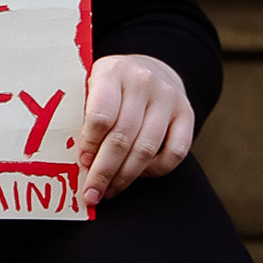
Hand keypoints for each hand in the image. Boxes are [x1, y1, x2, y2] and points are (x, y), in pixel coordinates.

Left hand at [75, 53, 194, 208]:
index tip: (82, 164)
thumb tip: (74, 161)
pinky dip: (156, 170)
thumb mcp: (90, 88)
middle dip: (104, 171)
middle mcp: (143, 81)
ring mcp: (168, 97)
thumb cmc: (112, 87)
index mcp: (112, 71)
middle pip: (123, 137)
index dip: (91, 145)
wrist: (151, 69)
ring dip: (125, 177)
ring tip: (110, 190)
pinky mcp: (187, 113)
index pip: (101, 115)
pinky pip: (175, 153)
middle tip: (92, 194)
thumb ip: (81, 116)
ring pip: (147, 149)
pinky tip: (139, 174)